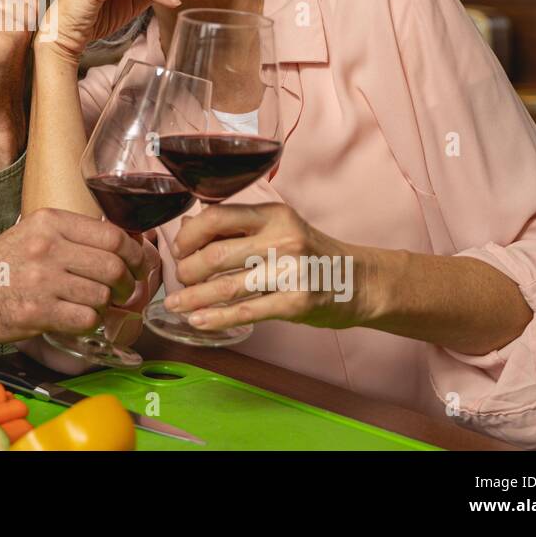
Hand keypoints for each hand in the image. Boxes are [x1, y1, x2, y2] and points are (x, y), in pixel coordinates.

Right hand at [0, 208, 155, 343]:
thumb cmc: (1, 263)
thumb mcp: (34, 233)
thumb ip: (73, 236)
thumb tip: (126, 246)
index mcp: (50, 222)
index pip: (113, 235)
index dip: (136, 254)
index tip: (140, 265)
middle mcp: (47, 247)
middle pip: (113, 266)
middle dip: (128, 284)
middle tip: (125, 292)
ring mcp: (42, 280)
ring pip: (102, 295)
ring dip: (106, 306)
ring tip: (94, 306)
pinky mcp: (36, 312)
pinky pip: (86, 320)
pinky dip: (90, 323)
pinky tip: (78, 319)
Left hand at [164, 203, 374, 331]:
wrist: (360, 281)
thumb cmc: (310, 254)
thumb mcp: (279, 228)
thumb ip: (238, 227)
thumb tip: (188, 227)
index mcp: (273, 215)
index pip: (217, 216)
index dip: (189, 234)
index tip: (179, 248)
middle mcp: (282, 239)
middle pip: (215, 255)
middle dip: (187, 271)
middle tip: (180, 280)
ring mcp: (290, 272)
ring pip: (226, 287)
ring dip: (193, 298)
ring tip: (175, 305)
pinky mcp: (296, 303)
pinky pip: (245, 312)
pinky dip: (216, 318)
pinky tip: (197, 321)